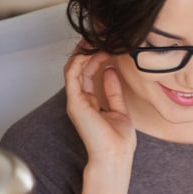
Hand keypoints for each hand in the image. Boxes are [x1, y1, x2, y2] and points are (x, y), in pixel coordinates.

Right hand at [64, 43, 136, 163]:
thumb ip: (114, 91)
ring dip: (85, 52)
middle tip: (101, 36)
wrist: (114, 157)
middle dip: (88, 50)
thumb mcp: (120, 110)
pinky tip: (92, 51)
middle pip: (79, 68)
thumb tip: (111, 71)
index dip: (96, 57)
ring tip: (99, 40)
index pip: (88, 73)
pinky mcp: (75, 102)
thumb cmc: (118, 141)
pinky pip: (73, 74)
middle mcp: (80, 100)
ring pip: (74, 68)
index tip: (108, 46)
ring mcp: (76, 101)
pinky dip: (81, 60)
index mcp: (89, 103)